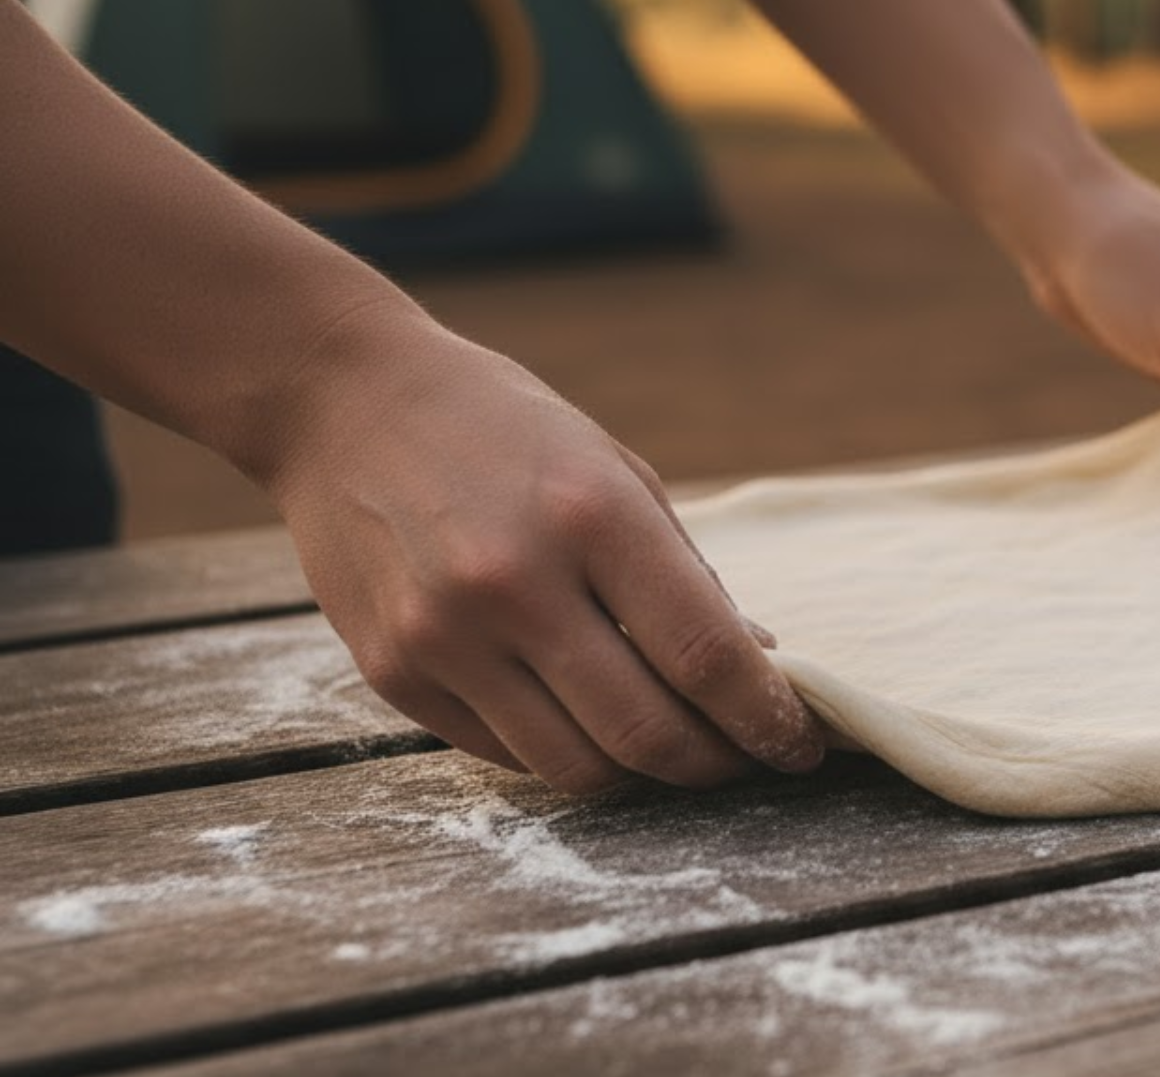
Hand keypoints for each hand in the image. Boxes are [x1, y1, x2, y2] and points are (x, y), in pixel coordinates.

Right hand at [257, 315, 824, 793]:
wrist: (342, 402)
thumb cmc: (503, 431)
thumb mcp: (614, 471)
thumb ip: (686, 577)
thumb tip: (756, 669)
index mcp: (591, 515)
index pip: (707, 657)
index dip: (768, 719)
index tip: (800, 746)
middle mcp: (514, 583)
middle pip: (647, 734)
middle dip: (717, 765)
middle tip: (744, 758)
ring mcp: (445, 637)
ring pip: (577, 769)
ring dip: (645, 776)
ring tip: (675, 749)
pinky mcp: (394, 675)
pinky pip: (508, 754)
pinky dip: (566, 752)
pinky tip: (588, 720)